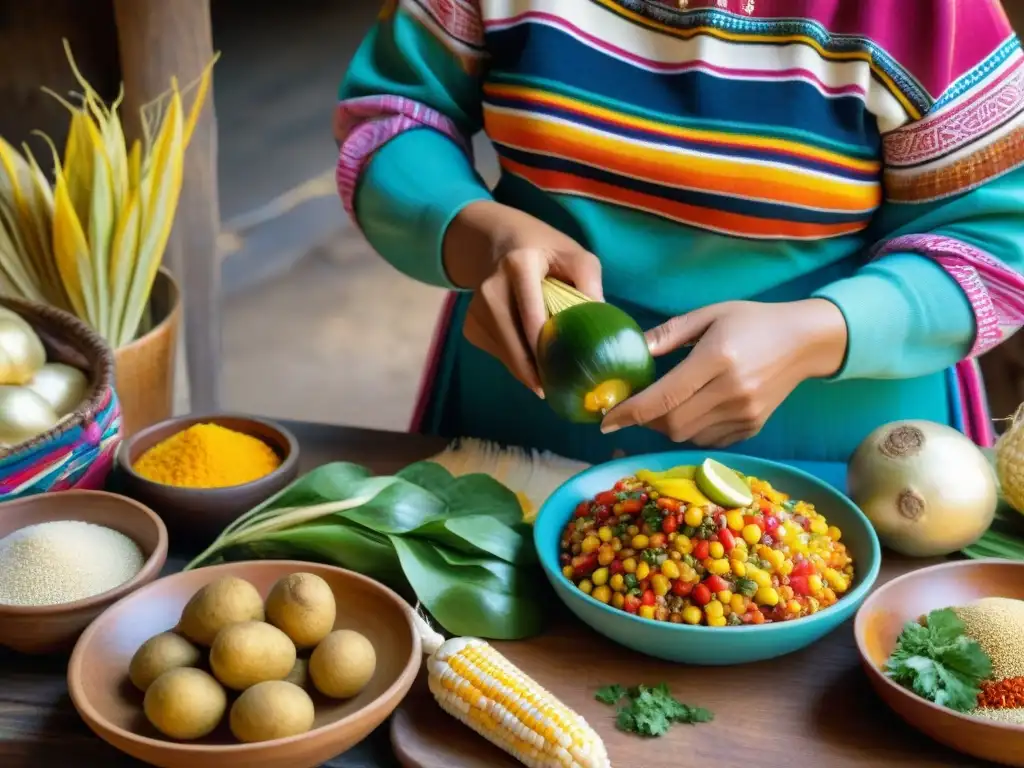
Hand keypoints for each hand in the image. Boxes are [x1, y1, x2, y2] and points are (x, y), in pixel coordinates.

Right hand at [443, 201, 602, 394]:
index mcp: (518, 265)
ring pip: (506, 355)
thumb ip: (590, 286)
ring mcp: (475, 309)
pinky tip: (530, 351)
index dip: (547, 352)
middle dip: (538, 372)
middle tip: (562, 388)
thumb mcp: (575, 256)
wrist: (501, 242)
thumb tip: (601, 331)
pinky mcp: (470, 326)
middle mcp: (490, 287)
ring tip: (550, 371)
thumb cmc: (546, 252)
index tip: (564, 378)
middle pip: (514, 344)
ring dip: (528, 369)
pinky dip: (517, 361)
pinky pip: (498, 354)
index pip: (532, 318)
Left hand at [600, 300, 848, 445]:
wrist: (806, 341)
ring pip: (688, 436)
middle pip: (672, 425)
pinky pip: (708, 441)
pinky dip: (691, 431)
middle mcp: (732, 392)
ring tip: (665, 405)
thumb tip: (630, 349)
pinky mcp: (753, 427)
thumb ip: (667, 334)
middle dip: (646, 421)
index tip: (606, 419)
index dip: (631, 412)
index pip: (664, 396)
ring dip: (667, 426)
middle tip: (636, 407)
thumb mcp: (708, 314)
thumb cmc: (752, 321)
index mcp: (717, 358)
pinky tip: (692, 410)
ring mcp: (745, 414)